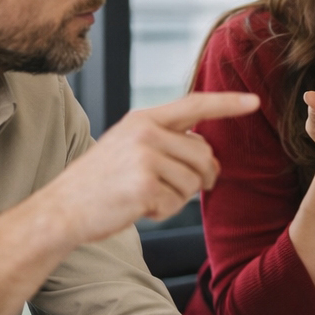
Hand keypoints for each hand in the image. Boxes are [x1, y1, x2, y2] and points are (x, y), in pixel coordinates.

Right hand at [40, 91, 260, 243]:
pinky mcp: (145, 185)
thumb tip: (212, 159)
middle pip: (203, 156)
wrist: (60, 209)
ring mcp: (145, 157)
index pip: (195, 105)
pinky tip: (135, 207)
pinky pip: (176, 204)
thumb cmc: (100, 183)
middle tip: (167, 188)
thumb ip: (168, 144)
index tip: (254, 102)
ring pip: (193, 183)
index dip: (227, 103)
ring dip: (174, 198)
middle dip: (198, 178)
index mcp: (144, 118)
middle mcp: (146, 132)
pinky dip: (161, 212)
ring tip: (141, 195)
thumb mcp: (130, 148)